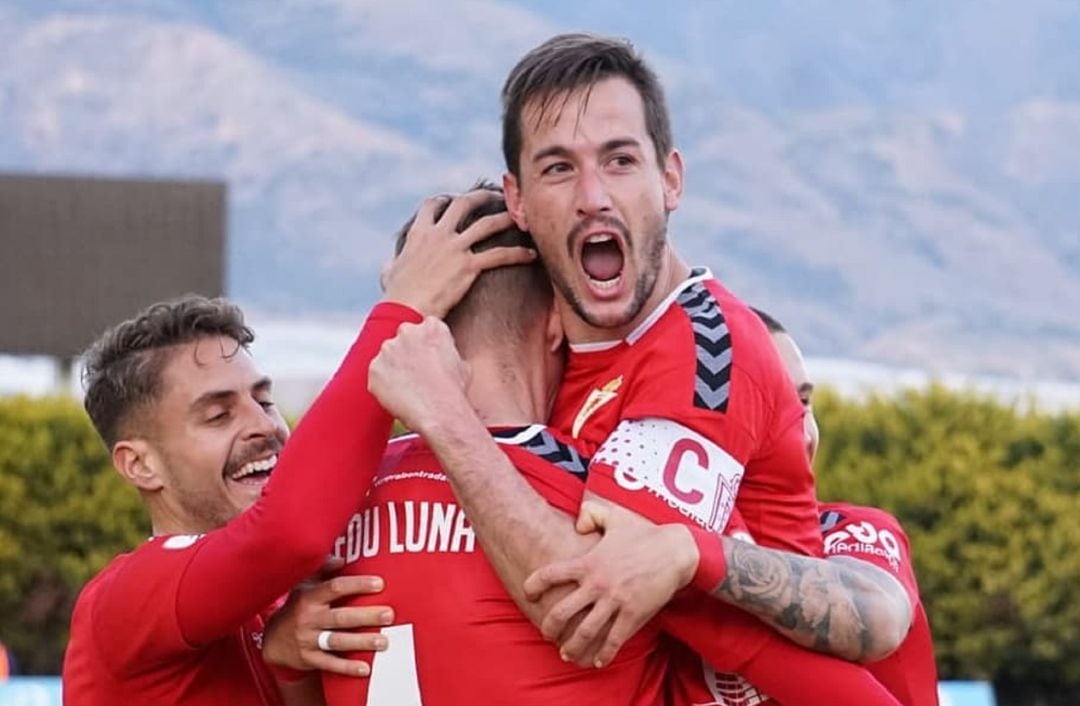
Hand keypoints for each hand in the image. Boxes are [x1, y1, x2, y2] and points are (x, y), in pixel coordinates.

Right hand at [263, 559, 393, 676]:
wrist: (272, 641)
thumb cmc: (296, 608)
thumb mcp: (304, 586)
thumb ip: (323, 570)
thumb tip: (342, 559)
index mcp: (310, 597)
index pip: (336, 587)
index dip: (357, 584)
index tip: (380, 583)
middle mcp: (309, 618)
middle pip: (341, 617)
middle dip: (366, 616)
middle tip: (389, 615)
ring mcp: (308, 640)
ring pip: (338, 640)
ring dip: (362, 642)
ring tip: (383, 642)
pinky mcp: (308, 659)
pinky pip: (329, 663)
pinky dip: (347, 667)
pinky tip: (366, 669)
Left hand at [369, 317, 471, 433]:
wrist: (439, 411)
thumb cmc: (453, 391)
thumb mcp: (462, 364)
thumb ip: (447, 353)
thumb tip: (445, 359)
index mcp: (432, 327)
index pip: (424, 329)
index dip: (425, 346)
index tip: (427, 360)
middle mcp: (407, 331)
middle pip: (403, 338)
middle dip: (407, 353)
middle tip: (416, 374)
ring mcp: (388, 349)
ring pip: (387, 356)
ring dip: (394, 368)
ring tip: (408, 388)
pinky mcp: (375, 368)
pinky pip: (377, 375)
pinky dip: (384, 385)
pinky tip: (399, 395)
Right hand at [381, 190, 535, 317]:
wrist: (403, 310)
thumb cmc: (395, 297)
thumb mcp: (389, 274)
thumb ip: (393, 265)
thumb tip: (389, 267)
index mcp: (419, 234)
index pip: (433, 204)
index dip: (446, 199)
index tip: (455, 199)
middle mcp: (438, 235)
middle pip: (463, 204)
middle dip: (482, 197)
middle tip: (497, 197)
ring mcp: (454, 249)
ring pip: (487, 225)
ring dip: (506, 218)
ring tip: (521, 217)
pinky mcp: (468, 267)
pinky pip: (499, 255)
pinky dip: (517, 253)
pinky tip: (531, 255)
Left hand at [522, 497, 697, 668]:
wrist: (675, 550)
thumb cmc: (644, 533)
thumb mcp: (614, 516)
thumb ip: (590, 514)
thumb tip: (577, 524)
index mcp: (588, 562)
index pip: (550, 574)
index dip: (533, 584)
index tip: (528, 593)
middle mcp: (597, 584)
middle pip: (561, 612)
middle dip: (549, 626)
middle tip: (546, 633)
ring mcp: (615, 601)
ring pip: (584, 632)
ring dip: (572, 647)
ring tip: (566, 654)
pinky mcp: (633, 615)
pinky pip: (613, 640)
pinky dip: (603, 654)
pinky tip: (598, 662)